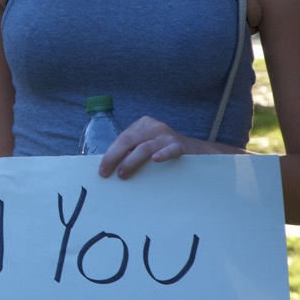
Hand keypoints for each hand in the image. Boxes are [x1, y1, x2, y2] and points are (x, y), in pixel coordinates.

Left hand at [97, 116, 224, 178]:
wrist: (197, 151)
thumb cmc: (164, 151)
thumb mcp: (146, 145)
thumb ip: (131, 150)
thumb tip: (110, 167)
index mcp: (142, 125)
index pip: (121, 139)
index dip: (110, 154)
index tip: (102, 170)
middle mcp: (153, 127)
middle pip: (128, 140)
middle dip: (114, 158)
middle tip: (107, 174)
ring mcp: (167, 135)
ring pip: (144, 147)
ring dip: (131, 162)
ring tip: (123, 175)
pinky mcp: (180, 144)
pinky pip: (170, 149)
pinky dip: (162, 154)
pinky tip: (156, 160)